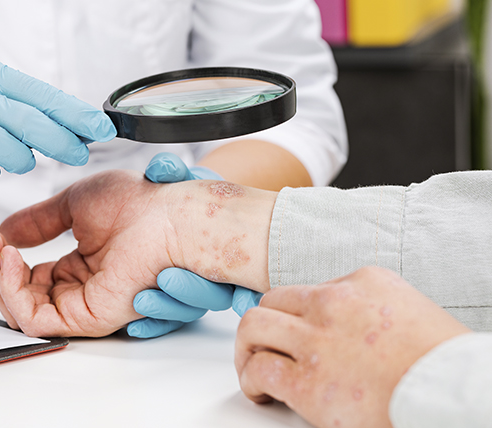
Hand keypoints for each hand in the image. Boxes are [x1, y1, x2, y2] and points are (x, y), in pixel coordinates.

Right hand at [0, 56, 115, 233]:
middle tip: (79, 154)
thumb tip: (86, 127)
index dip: (76, 114)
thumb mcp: (0, 110)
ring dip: (20, 161)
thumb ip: (36, 113)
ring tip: (17, 161)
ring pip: (5, 147)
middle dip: (61, 141)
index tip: (103, 129)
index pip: (42, 95)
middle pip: (27, 120)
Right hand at [0, 169, 273, 336]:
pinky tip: (11, 260)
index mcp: (80, 265)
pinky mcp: (90, 316)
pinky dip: (11, 292)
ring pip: (19, 310)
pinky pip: (34, 320)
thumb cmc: (141, 202)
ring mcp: (85, 303)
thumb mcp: (75, 204)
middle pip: (17, 296)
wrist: (172, 211)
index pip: (26, 276)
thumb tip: (4, 232)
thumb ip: (37, 222)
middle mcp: (81, 288)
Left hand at [235, 266, 470, 427]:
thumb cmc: (441, 362)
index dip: (292, 314)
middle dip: (260, 325)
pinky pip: (260, 369)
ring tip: (253, 365)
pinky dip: (251, 379)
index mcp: (360, 282)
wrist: (456, 394)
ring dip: (247, 348)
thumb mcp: (408, 308)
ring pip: (253, 328)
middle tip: (260, 345)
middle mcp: (333, 304)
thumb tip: (341, 321)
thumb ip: (367, 306)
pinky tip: (261, 391)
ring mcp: (318, 342)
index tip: (289, 330)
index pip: (305, 289)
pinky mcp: (309, 383)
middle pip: (270, 302)